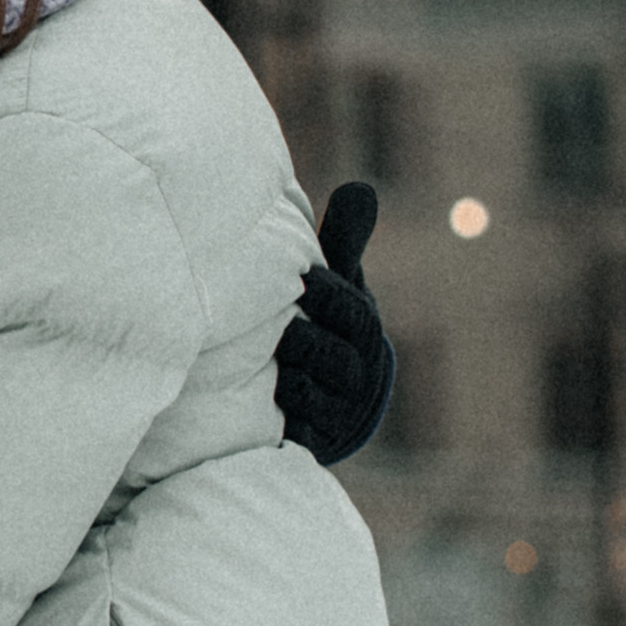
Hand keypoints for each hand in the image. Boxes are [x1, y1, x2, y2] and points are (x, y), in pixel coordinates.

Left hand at [275, 183, 395, 466]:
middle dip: (310, 342)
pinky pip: (302, 435)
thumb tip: (360, 187)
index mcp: (360, 330)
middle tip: (283, 330)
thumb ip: (343, 241)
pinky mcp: (313, 438)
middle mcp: (355, 371)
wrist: (334, 392)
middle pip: (337, 358)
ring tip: (274, 371)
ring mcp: (335, 408)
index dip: (330, 296)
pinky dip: (287, 424)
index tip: (304, 279)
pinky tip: (264, 414)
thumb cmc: (326, 320)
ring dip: (296, 384)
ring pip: (318, 398)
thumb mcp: (337, 281)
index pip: (351, 312)